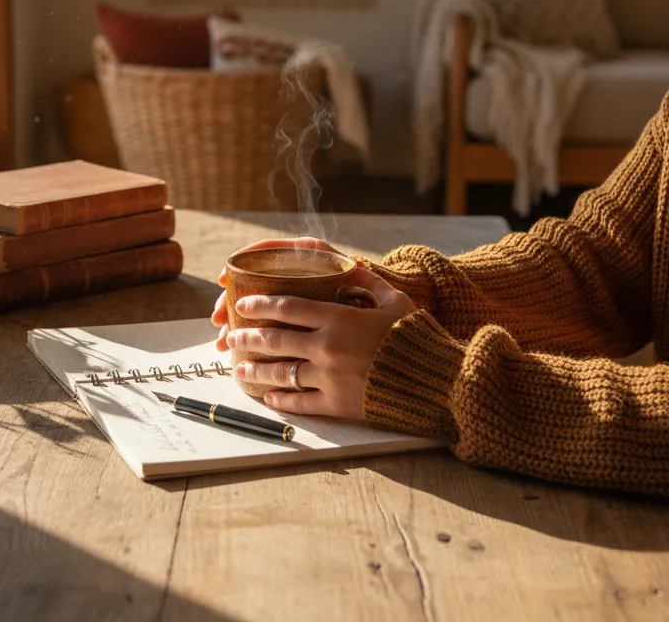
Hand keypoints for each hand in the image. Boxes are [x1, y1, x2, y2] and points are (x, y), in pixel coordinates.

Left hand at [210, 238, 415, 418]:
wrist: (437, 382)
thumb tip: (347, 263)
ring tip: (239, 367)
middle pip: (274, 340)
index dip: (259, 304)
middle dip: (247, 336)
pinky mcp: (337, 405)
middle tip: (231, 336)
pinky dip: (279, 398)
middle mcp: (328, 347)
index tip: (242, 304)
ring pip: (280, 372)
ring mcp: (330, 378)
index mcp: (339, 318)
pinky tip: (268, 396)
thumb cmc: (416, 337)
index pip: (286, 307)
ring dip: (255, 369)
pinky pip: (299, 401)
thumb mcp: (394, 300)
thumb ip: (367, 280)